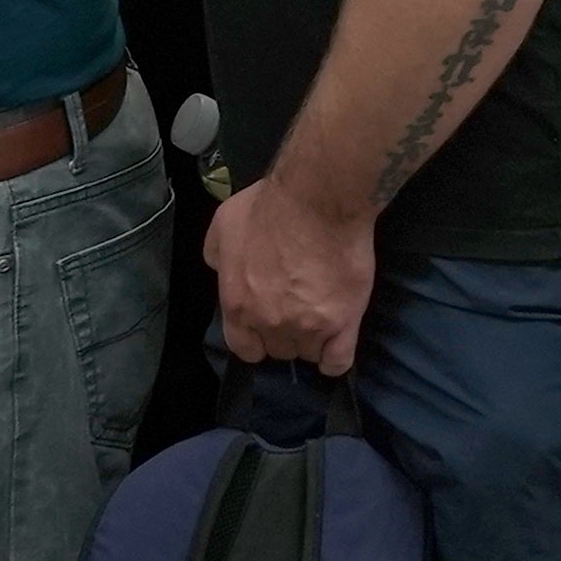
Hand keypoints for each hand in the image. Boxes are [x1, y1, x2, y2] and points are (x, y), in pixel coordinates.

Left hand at [205, 170, 377, 374]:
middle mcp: (269, 323)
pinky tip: (337, 341)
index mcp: (238, 304)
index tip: (267, 326)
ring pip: (309, 354)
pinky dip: (336, 357)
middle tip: (298, 309)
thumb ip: (218, 256)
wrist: (317, 199)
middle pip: (279, 350)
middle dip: (286, 334)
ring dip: (313, 340)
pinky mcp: (343, 323)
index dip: (256, 339)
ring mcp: (307, 326)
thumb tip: (222, 271)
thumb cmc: (268, 207)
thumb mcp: (224, 225)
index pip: (244, 348)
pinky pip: (339, 361)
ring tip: (322, 316)